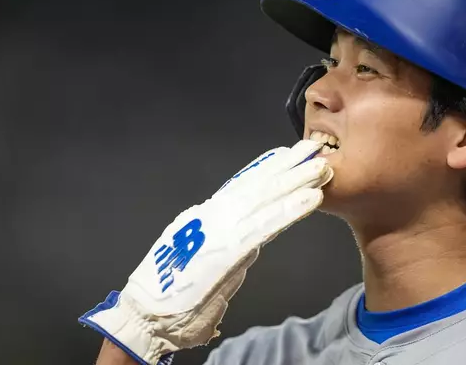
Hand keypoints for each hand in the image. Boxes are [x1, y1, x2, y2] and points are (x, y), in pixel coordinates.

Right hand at [79, 139, 332, 363]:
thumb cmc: (172, 300)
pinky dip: (289, 210)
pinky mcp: (226, 250)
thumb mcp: (204, 268)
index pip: (240, 189)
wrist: (145, 318)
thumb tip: (250, 246)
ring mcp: (218, 230)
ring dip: (294, 182)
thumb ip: (229, 254)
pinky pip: (264, 226)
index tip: (284, 154)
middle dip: (286, 166)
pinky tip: (311, 198)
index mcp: (206, 220)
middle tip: (311, 148)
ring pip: (263, 199)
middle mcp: (213, 218)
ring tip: (319, 166)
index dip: (265, 169)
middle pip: (256, 187)